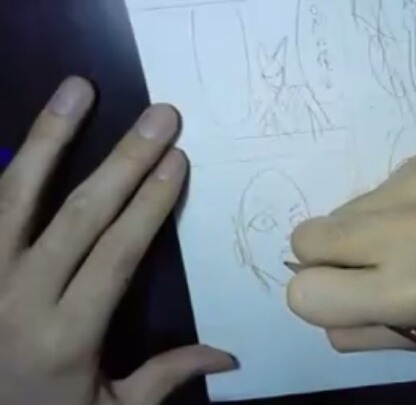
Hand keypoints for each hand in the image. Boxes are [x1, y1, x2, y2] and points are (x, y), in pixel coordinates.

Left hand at [0, 77, 236, 404]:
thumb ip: (164, 378)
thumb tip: (229, 357)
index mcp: (66, 333)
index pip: (116, 253)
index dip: (149, 205)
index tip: (177, 160)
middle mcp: (20, 296)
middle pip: (78, 215)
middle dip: (124, 161)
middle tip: (159, 116)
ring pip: (15, 195)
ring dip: (49, 138)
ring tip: (78, 90)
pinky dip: (0, 167)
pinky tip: (20, 133)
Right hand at [287, 150, 415, 353]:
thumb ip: (357, 328)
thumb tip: (312, 296)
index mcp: (410, 292)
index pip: (304, 293)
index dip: (319, 296)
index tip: (347, 293)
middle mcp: (410, 231)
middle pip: (307, 238)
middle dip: (330, 258)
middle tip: (371, 266)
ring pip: (340, 210)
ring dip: (363, 230)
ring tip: (412, 239)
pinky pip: (377, 190)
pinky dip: (391, 208)